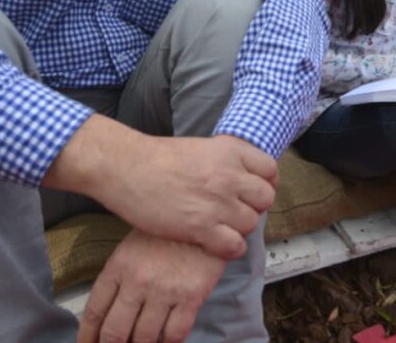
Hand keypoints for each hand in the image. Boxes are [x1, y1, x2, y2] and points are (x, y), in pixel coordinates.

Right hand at [44, 117, 276, 259]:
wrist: (125, 167)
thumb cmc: (158, 158)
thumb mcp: (201, 147)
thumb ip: (226, 161)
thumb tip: (245, 177)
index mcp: (230, 151)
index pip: (270, 171)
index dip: (264, 183)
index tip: (251, 191)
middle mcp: (229, 175)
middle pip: (265, 199)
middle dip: (253, 207)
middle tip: (234, 210)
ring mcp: (217, 201)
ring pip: (251, 224)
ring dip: (238, 228)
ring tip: (220, 226)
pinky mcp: (201, 227)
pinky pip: (234, 246)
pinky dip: (229, 248)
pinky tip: (215, 243)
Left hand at [78, 229, 226, 342]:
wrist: (207, 215)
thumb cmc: (167, 232)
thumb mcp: (133, 246)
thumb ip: (119, 277)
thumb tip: (108, 313)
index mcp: (119, 265)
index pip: (95, 311)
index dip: (87, 336)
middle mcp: (139, 281)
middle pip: (115, 332)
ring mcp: (165, 290)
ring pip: (144, 339)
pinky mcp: (192, 297)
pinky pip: (175, 334)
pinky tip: (165, 342)